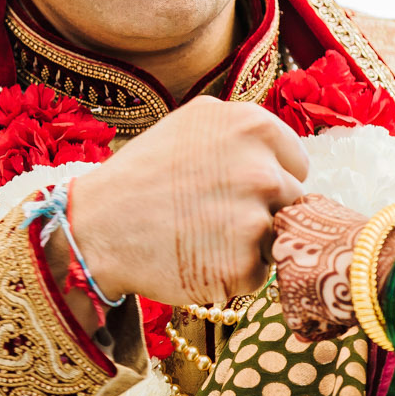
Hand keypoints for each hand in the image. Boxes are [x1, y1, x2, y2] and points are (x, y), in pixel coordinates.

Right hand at [64, 97, 307, 307]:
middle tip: (214, 213)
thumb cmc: (143, 175)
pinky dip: (236, 272)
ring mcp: (255, 219)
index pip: (297, 163)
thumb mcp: (193, 123)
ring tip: (206, 234)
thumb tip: (285, 152)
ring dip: (253, 241)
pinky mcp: (245, 266)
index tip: (234, 186)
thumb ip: (244, 131)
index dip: (268, 177)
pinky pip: (260, 272)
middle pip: (293, 200)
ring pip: (281, 236)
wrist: (97, 228)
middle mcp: (262, 169)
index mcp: (254, 125)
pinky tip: (201, 257)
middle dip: (263, 209)